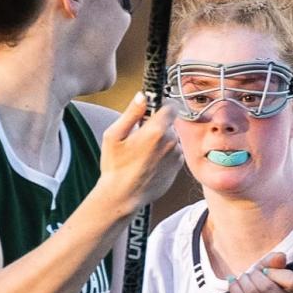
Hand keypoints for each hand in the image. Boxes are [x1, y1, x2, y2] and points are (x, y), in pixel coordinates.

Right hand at [98, 95, 183, 219]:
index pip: (171, 106)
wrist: (123, 196)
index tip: (151, 111)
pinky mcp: (177, 168)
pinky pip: (173, 153)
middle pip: (170, 123)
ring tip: (143, 153)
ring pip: (172, 138)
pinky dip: (165, 154)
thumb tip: (142, 96)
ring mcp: (176, 156)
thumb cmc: (115, 167)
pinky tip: (150, 163)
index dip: (161, 106)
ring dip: (162, 141)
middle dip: (158, 126)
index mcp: (156, 130)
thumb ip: (131, 113)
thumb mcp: (114, 135)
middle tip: (140, 137)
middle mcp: (171, 142)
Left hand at [226, 251, 292, 292]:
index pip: (291, 280)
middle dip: (254, 274)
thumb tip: (279, 256)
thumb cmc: (277, 289)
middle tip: (251, 273)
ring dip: (242, 281)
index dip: (274, 272)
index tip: (266, 270)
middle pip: (266, 287)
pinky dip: (235, 291)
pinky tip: (237, 287)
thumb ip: (277, 262)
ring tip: (243, 278)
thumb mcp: (281, 273)